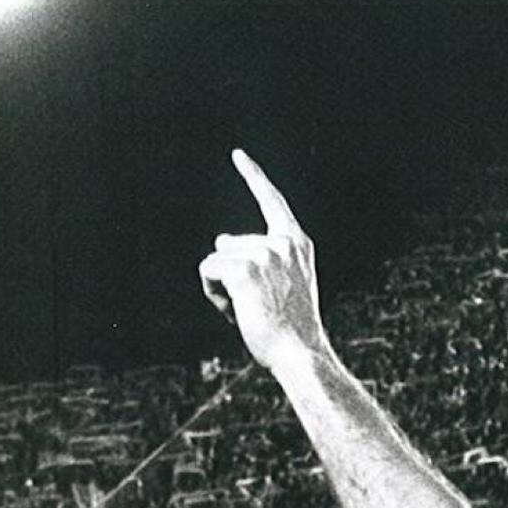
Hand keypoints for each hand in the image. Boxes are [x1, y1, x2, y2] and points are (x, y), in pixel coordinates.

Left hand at [199, 150, 333, 370]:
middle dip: (229, 275)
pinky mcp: (245, 269)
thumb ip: (258, 258)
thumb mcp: (283, 285)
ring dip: (221, 288)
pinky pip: (208, 272)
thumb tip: (220, 240)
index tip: (238, 155)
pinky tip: (234, 311)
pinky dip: (213, 293)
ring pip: (216, 260)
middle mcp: (282, 243)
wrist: (300, 353)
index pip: (272, 201)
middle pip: (228, 244)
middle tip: (254, 305)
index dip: (253, 176)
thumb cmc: (290, 328)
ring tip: (248, 311)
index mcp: (297, 244)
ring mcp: (264, 254)